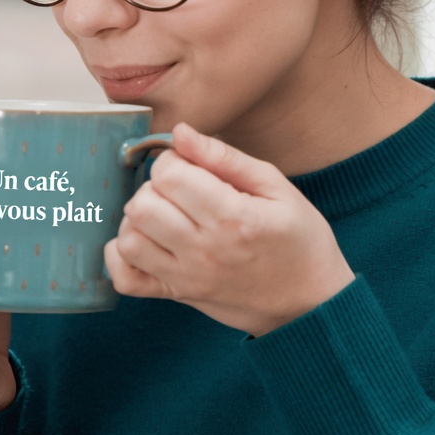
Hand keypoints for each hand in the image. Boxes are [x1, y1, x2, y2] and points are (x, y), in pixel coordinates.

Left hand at [104, 122, 355, 336]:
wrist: (311, 301)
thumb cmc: (300, 240)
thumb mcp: (276, 187)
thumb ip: (225, 158)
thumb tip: (180, 132)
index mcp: (233, 217)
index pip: (169, 175)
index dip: (174, 160)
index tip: (192, 166)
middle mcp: (204, 250)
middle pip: (143, 204)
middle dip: (154, 186)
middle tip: (181, 189)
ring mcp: (187, 277)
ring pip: (128, 238)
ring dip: (138, 218)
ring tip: (165, 213)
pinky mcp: (177, 295)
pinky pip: (126, 279)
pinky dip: (123, 256)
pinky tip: (146, 240)